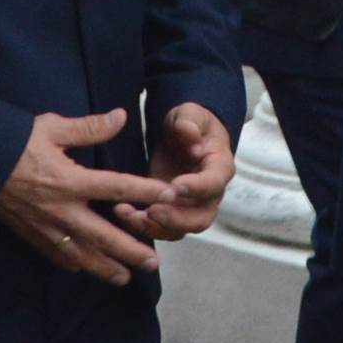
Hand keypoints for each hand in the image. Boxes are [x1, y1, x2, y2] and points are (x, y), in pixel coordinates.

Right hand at [0, 108, 156, 281]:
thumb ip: (90, 127)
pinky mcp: (32, 235)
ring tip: (127, 277)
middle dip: (131, 250)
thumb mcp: (51, 127)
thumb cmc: (13, 143)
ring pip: (83, 255)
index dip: (145, 192)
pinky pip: (59, 256)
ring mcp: (47, 228)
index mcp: (70, 180)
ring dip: (107, 268)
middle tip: (153, 261)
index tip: (169, 197)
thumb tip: (121, 116)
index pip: (117, 187)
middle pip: (105, 236)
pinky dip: (77, 265)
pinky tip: (88, 270)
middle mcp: (62, 210)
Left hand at [138, 99, 234, 219]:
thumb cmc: (190, 124)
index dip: (197, 188)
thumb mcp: (189, 113)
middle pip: (201, 218)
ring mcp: (190, 207)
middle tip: (153, 211)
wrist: (182, 136)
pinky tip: (123, 213)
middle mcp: (209, 194)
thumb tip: (190, 136)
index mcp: (219, 167)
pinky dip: (142, 226)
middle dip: (176, 219)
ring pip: (180, 229)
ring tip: (130, 215)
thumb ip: (189, 123)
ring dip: (155, 227)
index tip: (176, 186)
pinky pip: (161, 228)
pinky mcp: (171, 212)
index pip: (214, 183)